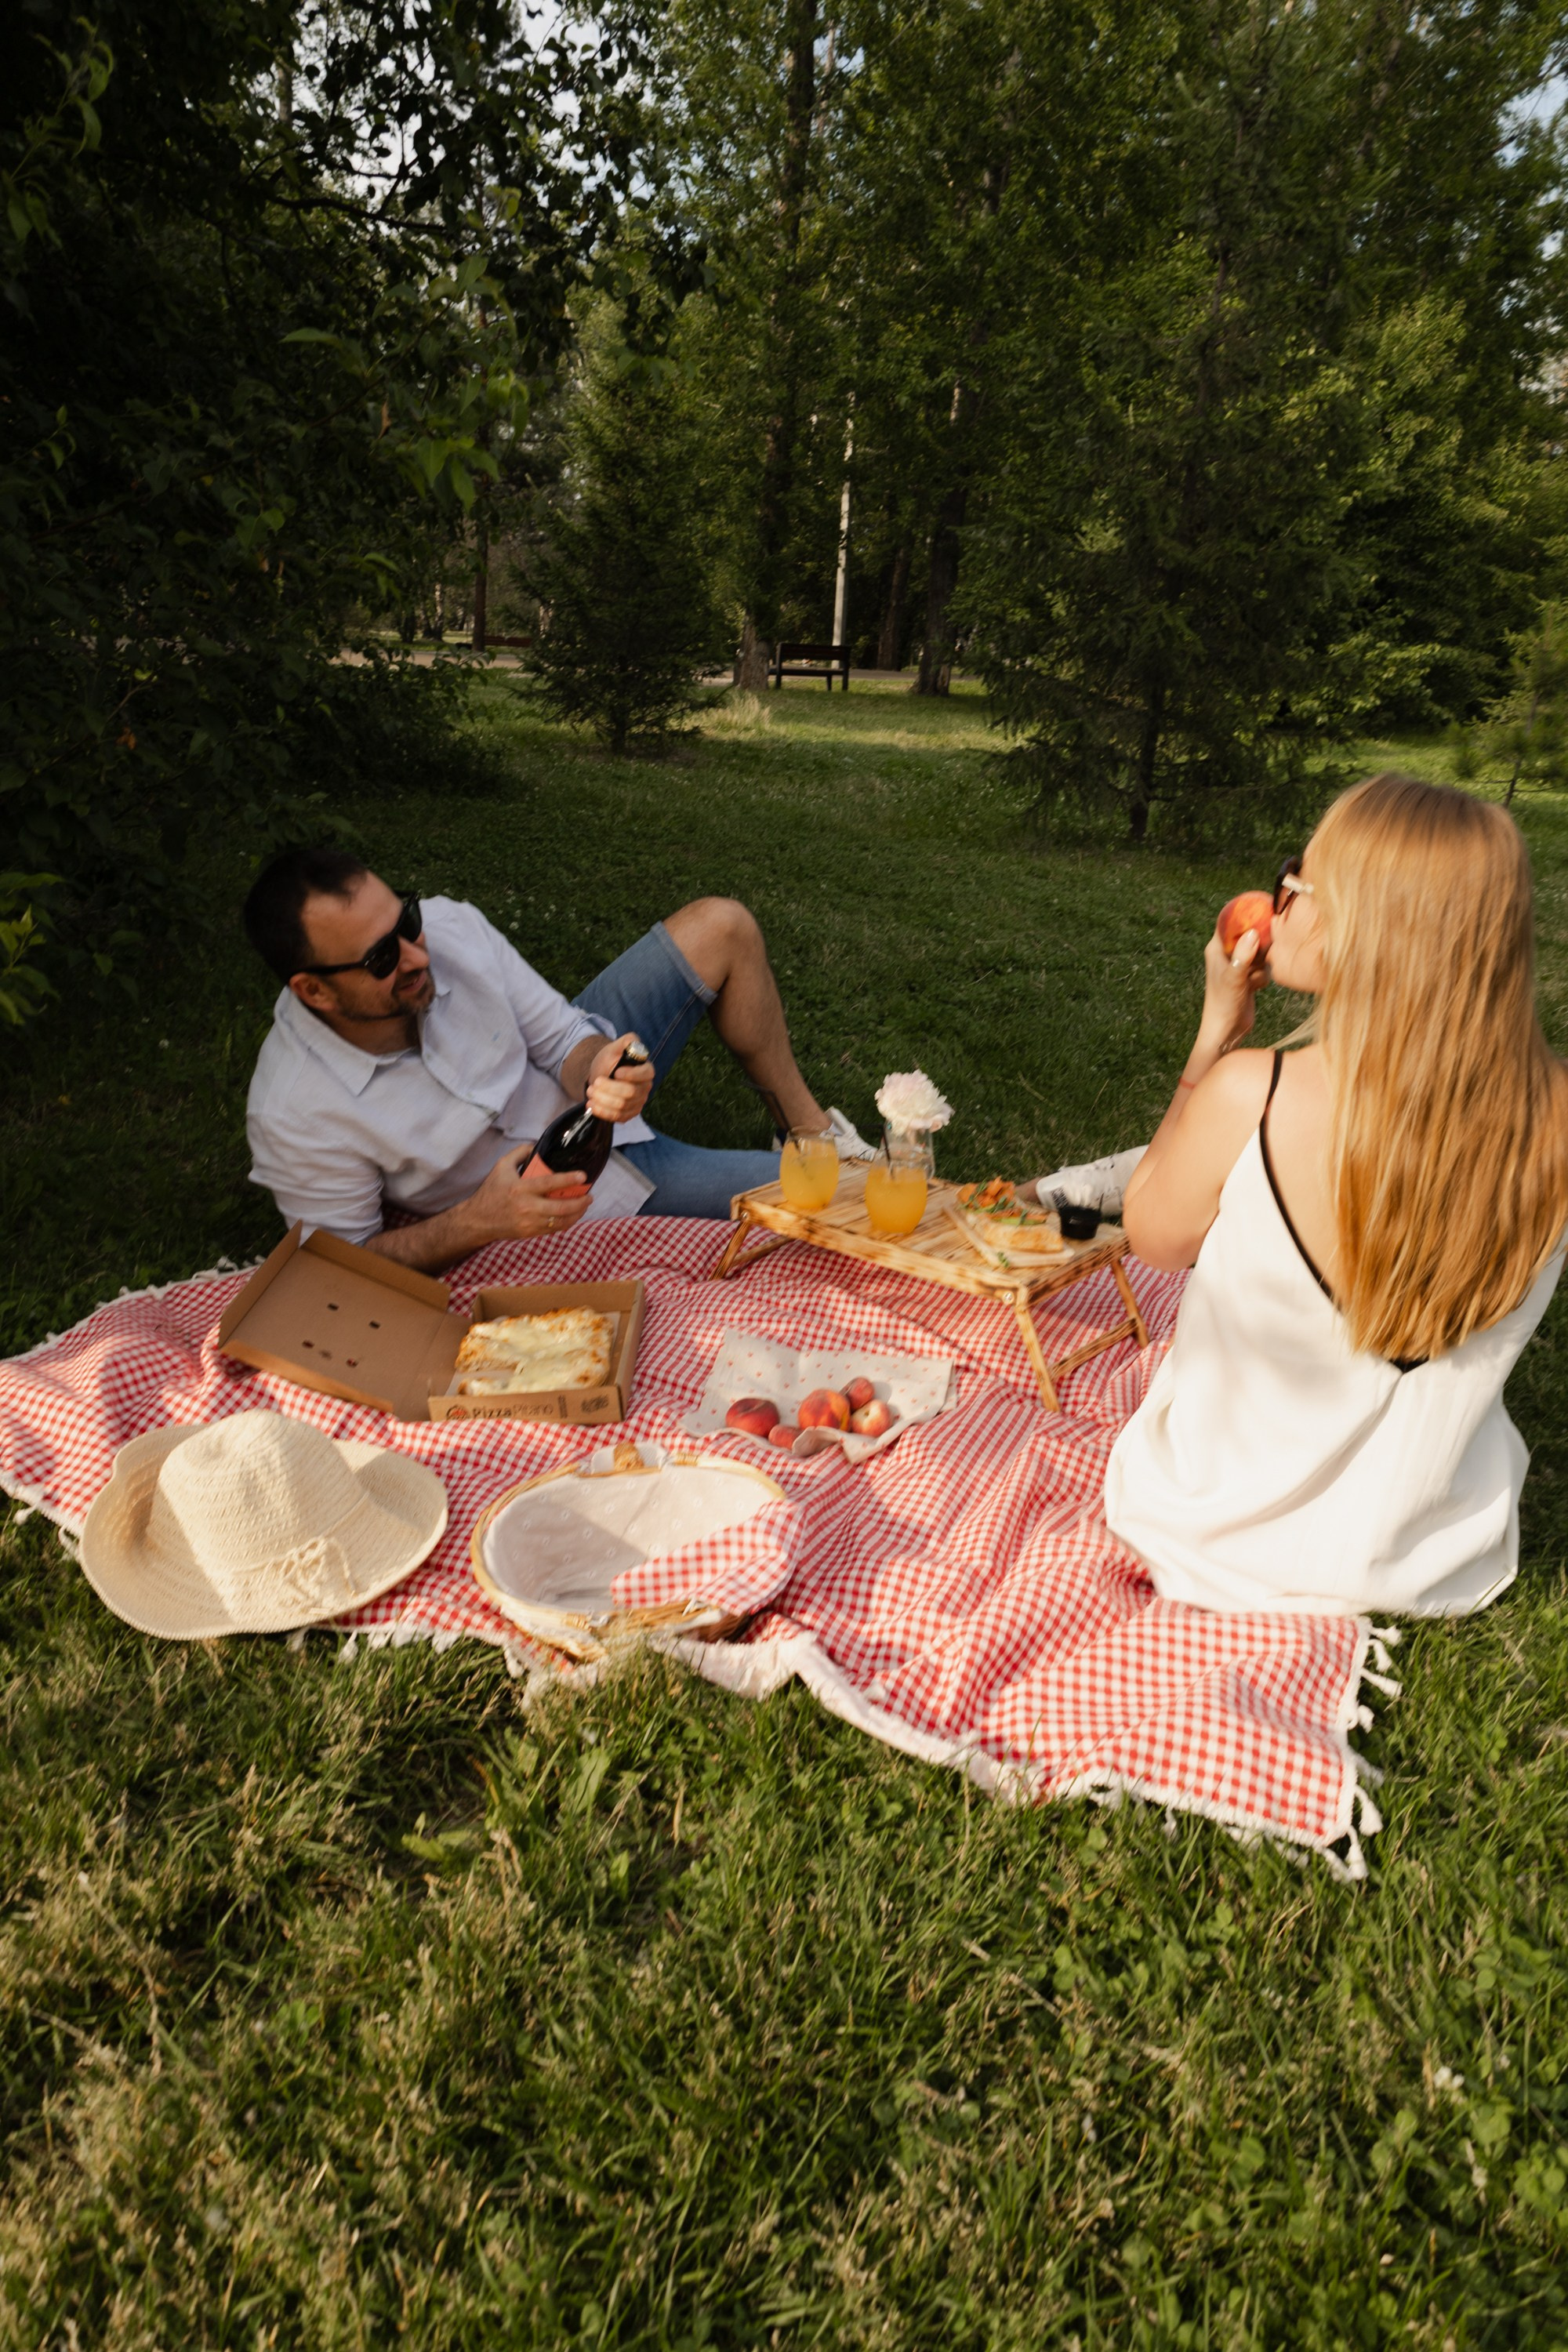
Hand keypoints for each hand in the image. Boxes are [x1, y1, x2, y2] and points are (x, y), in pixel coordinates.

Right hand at [468, 1147, 592, 1242]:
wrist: (478, 1219)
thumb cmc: (491, 1191)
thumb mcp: (501, 1166)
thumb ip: (520, 1152)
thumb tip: (537, 1146)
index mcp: (520, 1188)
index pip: (549, 1183)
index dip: (568, 1180)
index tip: (583, 1176)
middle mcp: (526, 1207)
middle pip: (561, 1207)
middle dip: (580, 1203)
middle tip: (589, 1196)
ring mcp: (529, 1222)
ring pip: (561, 1221)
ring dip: (577, 1214)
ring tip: (584, 1205)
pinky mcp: (530, 1233)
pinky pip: (554, 1229)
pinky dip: (566, 1223)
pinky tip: (572, 1215)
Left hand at [585, 1032, 655, 1124]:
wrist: (601, 1074)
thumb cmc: (610, 1060)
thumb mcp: (615, 1047)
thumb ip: (627, 1041)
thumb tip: (634, 1042)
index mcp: (646, 1070)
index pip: (645, 1075)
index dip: (631, 1075)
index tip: (616, 1072)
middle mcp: (645, 1088)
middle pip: (630, 1093)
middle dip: (609, 1088)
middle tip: (595, 1082)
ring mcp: (637, 1103)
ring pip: (621, 1106)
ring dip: (603, 1100)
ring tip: (590, 1091)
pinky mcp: (628, 1114)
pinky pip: (617, 1117)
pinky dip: (602, 1111)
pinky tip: (592, 1104)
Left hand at [1198, 920, 1268, 1055]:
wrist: (1226, 1031)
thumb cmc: (1223, 1004)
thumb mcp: (1234, 978)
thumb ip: (1243, 956)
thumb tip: (1253, 933)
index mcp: (1216, 947)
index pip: (1230, 920)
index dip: (1245, 912)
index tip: (1264, 906)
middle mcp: (1227, 954)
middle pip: (1250, 934)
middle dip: (1260, 943)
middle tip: (1261, 954)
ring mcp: (1238, 965)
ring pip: (1260, 952)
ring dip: (1261, 964)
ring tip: (1252, 978)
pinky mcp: (1248, 977)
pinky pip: (1263, 968)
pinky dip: (1263, 977)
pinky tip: (1255, 988)